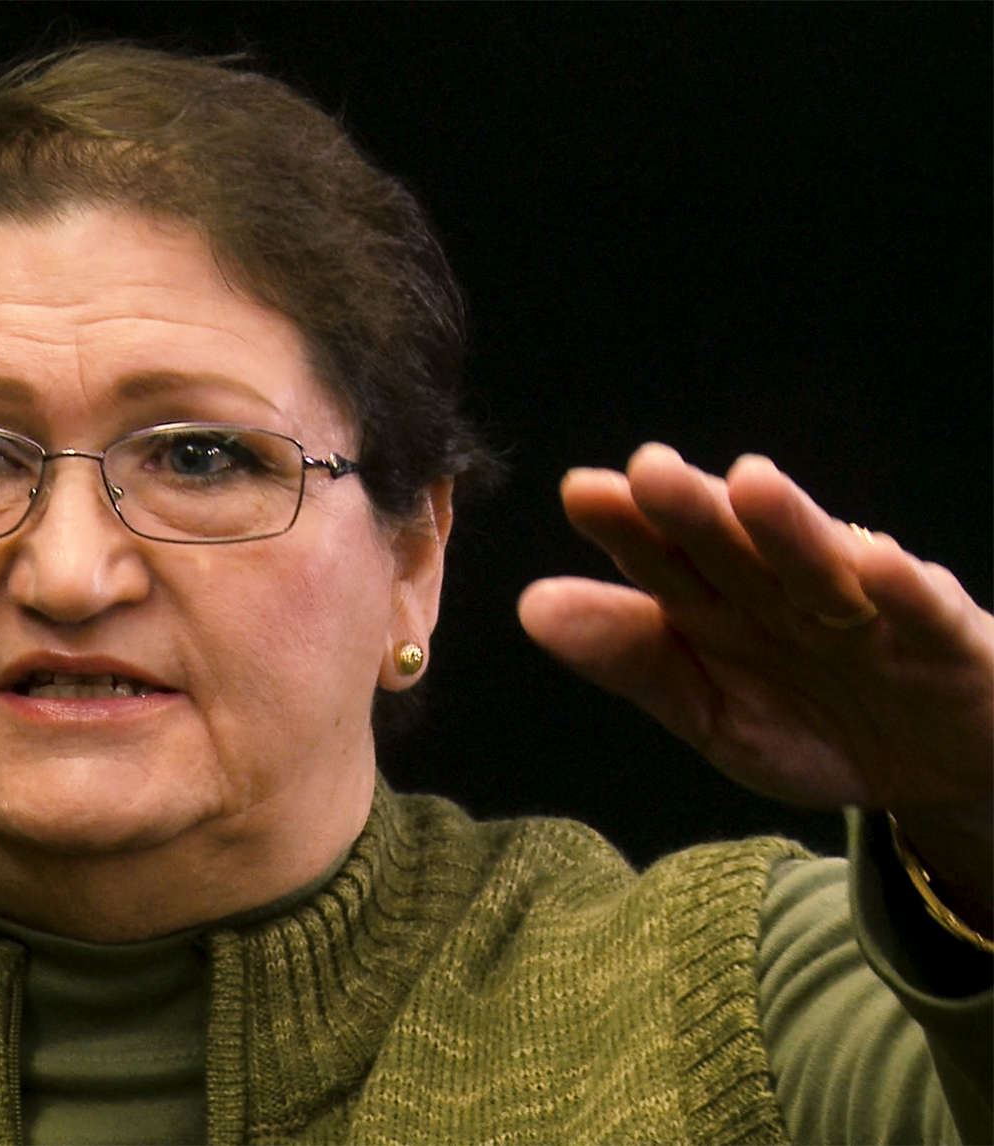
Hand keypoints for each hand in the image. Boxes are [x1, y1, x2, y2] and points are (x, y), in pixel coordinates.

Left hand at [517, 443, 993, 917]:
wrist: (937, 772)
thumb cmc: (817, 725)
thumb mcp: (711, 712)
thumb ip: (632, 659)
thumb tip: (531, 607)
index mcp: (721, 605)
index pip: (663, 560)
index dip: (626, 526)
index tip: (583, 493)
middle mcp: (786, 590)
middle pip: (733, 545)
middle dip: (695, 508)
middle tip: (650, 470)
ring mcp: (867, 610)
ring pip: (821, 562)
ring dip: (789, 525)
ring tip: (752, 485)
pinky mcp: (944, 638)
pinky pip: (921, 611)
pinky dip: (900, 589)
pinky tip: (872, 562)